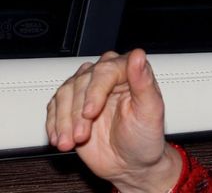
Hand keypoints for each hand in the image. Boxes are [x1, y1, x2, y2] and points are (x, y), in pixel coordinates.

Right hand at [46, 49, 181, 192]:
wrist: (131, 163)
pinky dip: (53, 125)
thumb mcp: (151, 111)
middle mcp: (106, 78)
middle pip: (80, 81)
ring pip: (64, 94)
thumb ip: (144, 82)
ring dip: (63, 121)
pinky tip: (60, 139)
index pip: (105, 70)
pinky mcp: (71, 108)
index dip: (94, 91)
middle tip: (81, 136)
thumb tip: (138, 55)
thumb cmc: (145, 137)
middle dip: (77, 112)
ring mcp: (87, 92)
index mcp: (129, 73)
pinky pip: (54, 108)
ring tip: (70, 142)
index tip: (90, 113)